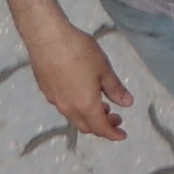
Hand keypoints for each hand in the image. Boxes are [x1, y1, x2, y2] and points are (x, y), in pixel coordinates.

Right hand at [24, 17, 131, 137]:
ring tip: (101, 104)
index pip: (101, 128)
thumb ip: (115, 89)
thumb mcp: (104, 69)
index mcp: (86, 105)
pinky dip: (77, 106)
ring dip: (89, 116)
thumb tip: (127, 103)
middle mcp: (68, 108)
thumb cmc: (79, 51)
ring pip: (75, 117)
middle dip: (102, 126)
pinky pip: (64, 106)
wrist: (47, 38)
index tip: (122, 135)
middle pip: (87, 126)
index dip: (113, 134)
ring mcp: (55, 100)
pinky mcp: (46, 90)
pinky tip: (82, 92)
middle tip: (115, 117)